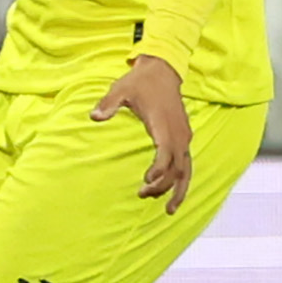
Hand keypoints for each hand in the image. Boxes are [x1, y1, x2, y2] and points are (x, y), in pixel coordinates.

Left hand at [92, 55, 191, 214]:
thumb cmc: (140, 82)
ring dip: (178, 189)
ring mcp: (184, 137)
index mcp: (164, 125)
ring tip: (169, 210)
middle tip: (143, 194)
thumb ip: (108, 104)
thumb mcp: (120, 89)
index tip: (146, 180)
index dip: (159, 170)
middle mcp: (179, 134)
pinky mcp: (184, 138)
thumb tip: (94, 116)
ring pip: (187, 170)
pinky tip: (175, 195)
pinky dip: (183, 181)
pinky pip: (187, 164)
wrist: (162, 71)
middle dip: (164, 186)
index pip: (166, 153)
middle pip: (177, 168)